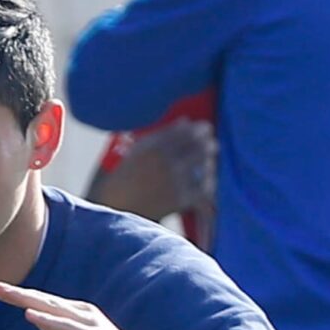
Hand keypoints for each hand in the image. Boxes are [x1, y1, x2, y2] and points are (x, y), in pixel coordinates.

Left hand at [0, 280, 140, 329]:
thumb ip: (53, 329)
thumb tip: (33, 316)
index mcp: (69, 312)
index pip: (35, 300)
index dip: (11, 294)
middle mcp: (76, 311)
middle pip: (37, 298)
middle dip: (10, 292)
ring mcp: (85, 322)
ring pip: (49, 306)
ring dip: (24, 299)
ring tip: (2, 292)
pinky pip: (65, 327)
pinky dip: (47, 320)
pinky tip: (29, 314)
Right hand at [87, 119, 216, 226]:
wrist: (117, 209)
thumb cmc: (125, 177)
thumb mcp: (137, 150)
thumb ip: (161, 134)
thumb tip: (186, 120)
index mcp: (153, 146)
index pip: (186, 131)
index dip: (200, 128)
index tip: (206, 128)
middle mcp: (165, 161)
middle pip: (198, 146)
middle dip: (208, 144)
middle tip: (212, 144)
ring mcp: (174, 180)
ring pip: (203, 166)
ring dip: (209, 162)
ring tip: (210, 161)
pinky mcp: (179, 199)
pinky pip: (203, 188)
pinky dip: (207, 184)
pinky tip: (207, 182)